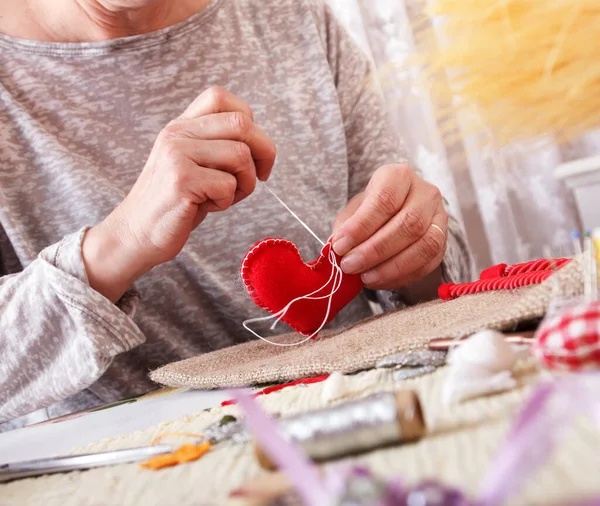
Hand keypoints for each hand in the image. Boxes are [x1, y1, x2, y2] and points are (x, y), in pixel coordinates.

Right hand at [83, 87, 275, 301]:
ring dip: (245, 183)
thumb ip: (218, 147)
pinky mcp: (180, 180)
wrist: (136, 234)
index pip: (220, 97)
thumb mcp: (194, 166)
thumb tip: (262, 145)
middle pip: (242, 124)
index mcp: (181, 126)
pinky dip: (227, 201)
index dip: (249, 119)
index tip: (254, 149)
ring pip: (241, 155)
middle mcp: (177, 134)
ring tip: (225, 196)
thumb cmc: (175, 204)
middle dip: (264, 152)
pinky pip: (227, 184)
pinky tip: (208, 207)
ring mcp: (177, 155)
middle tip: (262, 176)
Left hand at [332, 164, 446, 289]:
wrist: (395, 215)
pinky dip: (402, 276)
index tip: (340, 246)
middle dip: (375, 251)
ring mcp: (439, 217)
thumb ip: (345, 228)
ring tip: (365, 278)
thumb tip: (339, 250)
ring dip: (391, 267)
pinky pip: (428, 263)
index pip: (385, 200)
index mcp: (398, 176)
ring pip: (424, 245)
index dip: (361, 226)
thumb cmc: (370, 211)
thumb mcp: (352, 212)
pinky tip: (380, 281)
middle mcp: (425, 193)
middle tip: (350, 266)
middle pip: (408, 224)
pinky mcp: (444, 241)